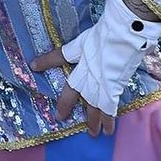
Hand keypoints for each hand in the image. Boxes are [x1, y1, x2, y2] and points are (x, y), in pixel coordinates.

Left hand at [30, 0, 160, 136]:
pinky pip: (111, 107)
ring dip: (92, 120)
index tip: (33, 66)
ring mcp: (101, 80)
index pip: (59, 56)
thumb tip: (89, 36)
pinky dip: (110, 119)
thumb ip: (89, 37)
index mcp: (80, 52)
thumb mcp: (92, 31)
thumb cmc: (111, 26)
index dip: (46, 61)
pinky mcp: (116, 86)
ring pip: (93, 105)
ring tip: (93, 133)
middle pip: (73, 92)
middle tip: (60, 118)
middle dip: (66, 105)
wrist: (128, 29)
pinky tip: (109, 129)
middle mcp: (87, 70)